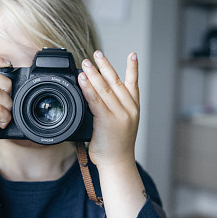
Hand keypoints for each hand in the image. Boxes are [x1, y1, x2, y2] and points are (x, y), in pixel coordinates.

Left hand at [78, 50, 139, 169]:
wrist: (117, 164)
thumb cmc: (116, 146)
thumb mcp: (121, 124)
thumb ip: (113, 108)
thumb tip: (97, 93)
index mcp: (134, 109)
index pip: (134, 84)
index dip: (133, 68)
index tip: (133, 54)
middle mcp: (128, 110)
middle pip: (116, 82)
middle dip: (105, 66)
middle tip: (96, 54)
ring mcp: (119, 115)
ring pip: (105, 89)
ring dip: (94, 74)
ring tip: (85, 63)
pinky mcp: (107, 121)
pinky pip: (95, 101)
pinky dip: (88, 89)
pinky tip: (82, 80)